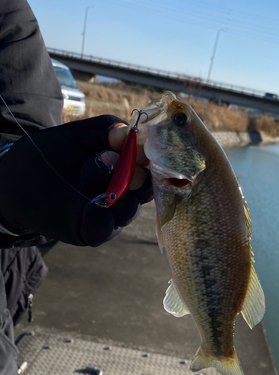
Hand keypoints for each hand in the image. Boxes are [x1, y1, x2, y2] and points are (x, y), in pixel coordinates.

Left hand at [0, 115, 152, 246]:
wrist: (17, 176)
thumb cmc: (53, 152)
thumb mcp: (83, 133)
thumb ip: (108, 129)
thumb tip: (129, 133)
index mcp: (126, 172)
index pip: (151, 168)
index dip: (148, 155)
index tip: (136, 141)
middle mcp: (123, 196)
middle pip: (145, 190)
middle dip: (134, 171)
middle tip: (110, 153)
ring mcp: (109, 216)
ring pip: (129, 209)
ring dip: (114, 186)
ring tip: (91, 165)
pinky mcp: (90, 232)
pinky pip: (106, 226)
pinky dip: (102, 213)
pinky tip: (92, 199)